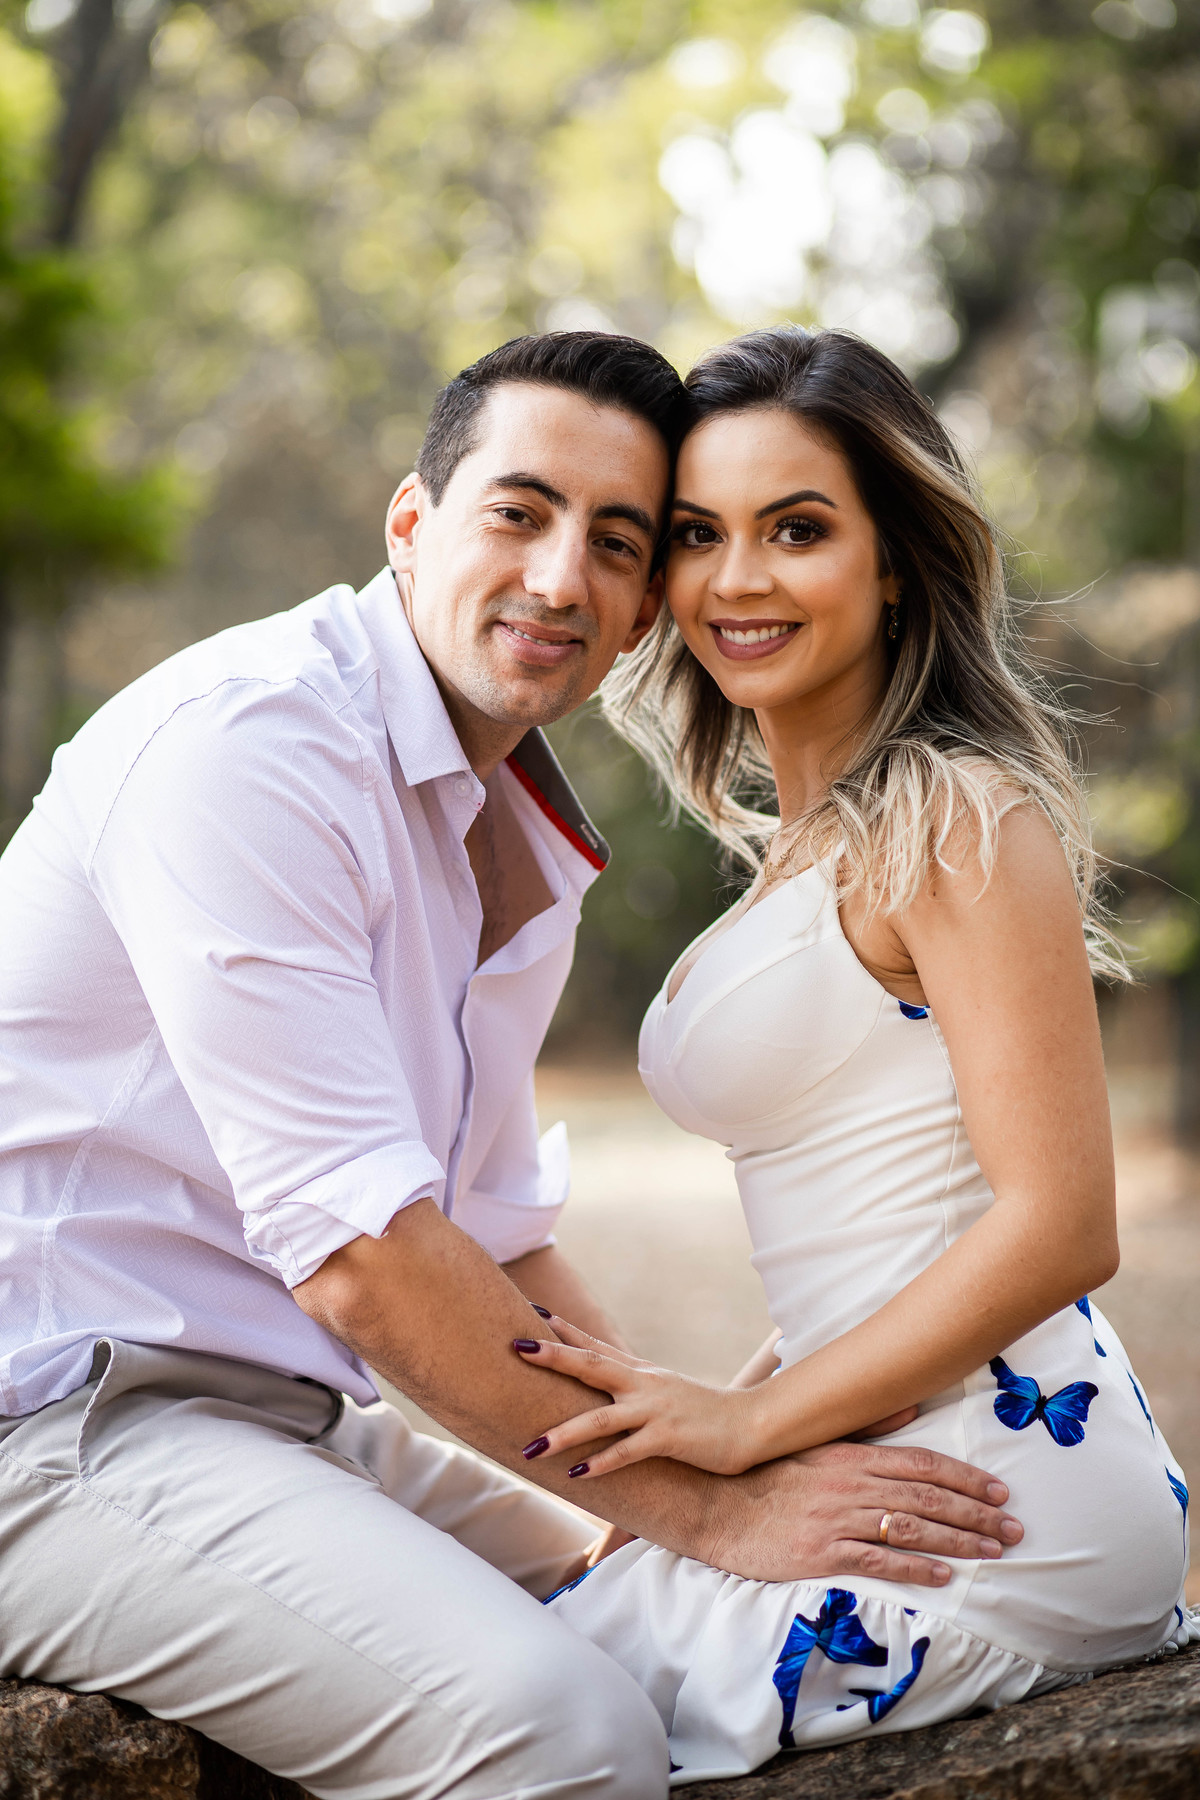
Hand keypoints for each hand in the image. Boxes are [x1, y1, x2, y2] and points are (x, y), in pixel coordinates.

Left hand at [517, 1317, 756, 1476]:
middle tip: (516, 1347)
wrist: (750, 1425)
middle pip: (591, 1364)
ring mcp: (655, 1410)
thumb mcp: (664, 1391)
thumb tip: (602, 1383)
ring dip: (564, 1433)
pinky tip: (577, 1473)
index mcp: (639, 1373)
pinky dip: (602, 1462)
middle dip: (552, 1356)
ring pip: (601, 1418)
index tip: (530, 1313)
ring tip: (531, 1447)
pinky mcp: (669, 1438)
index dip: (562, 1330)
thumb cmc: (703, 1413)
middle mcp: (643, 1384)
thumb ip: (632, 1386)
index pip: (594, 1345)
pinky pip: (628, 1451)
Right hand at [704, 1440, 1023, 1585]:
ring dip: (959, 1542)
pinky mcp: (821, 1554)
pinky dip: (915, 1568)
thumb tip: (912, 1404)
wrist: (713, 1503)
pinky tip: (944, 1576)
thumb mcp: (814, 1440)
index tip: (999, 1491)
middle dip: (977, 1513)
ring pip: (912, 1529)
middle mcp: (850, 1484)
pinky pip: (878, 1562)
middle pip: (927, 1499)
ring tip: (993, 1552)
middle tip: (1014, 1528)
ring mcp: (837, 1519)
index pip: (922, 1464)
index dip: (965, 1478)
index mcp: (850, 1455)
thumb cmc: (765, 1473)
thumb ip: (866, 1426)